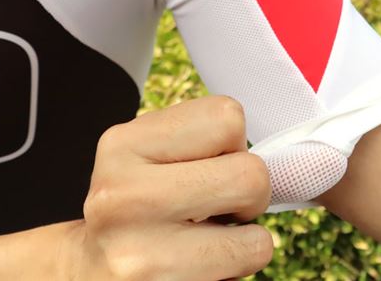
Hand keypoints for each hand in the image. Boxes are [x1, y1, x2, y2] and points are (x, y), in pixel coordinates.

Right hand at [66, 96, 273, 280]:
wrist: (87, 274)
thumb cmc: (139, 207)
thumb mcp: (150, 155)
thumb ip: (204, 140)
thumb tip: (293, 160)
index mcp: (123, 145)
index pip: (228, 116)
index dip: (233, 144)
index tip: (207, 166)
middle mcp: (122, 198)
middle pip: (251, 175)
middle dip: (249, 195)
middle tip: (217, 209)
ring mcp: (137, 258)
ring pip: (258, 242)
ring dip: (245, 245)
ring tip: (205, 243)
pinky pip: (242, 279)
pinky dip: (232, 275)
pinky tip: (195, 270)